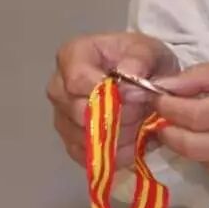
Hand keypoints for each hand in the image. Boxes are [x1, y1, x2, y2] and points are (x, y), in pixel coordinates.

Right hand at [48, 32, 178, 168]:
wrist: (146, 79)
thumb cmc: (142, 60)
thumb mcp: (148, 51)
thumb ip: (140, 61)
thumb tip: (128, 83)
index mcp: (73, 56)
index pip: (77, 80)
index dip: (107, 92)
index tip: (135, 94)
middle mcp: (59, 88)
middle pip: (80, 112)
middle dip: (118, 115)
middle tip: (143, 108)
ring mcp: (63, 118)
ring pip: (85, 138)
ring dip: (120, 135)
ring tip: (141, 120)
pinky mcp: (71, 143)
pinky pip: (90, 157)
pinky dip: (117, 153)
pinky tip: (134, 138)